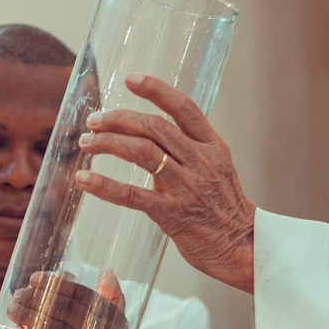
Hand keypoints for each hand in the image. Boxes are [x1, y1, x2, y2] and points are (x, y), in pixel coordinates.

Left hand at [6, 270, 129, 328]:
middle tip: (21, 293)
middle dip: (41, 301)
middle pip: (69, 314)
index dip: (60, 286)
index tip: (39, 279)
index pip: (86, 299)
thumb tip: (107, 274)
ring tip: (14, 309)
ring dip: (31, 319)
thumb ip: (115, 306)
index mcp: (116, 326)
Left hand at [75, 73, 256, 292]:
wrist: (243, 249)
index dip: (156, 89)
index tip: (130, 79)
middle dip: (119, 119)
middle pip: (155, 127)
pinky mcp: (174, 215)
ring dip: (109, 144)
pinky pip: (132, 195)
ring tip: (86, 143)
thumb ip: (184, 156)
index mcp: (213, 147)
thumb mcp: (215, 172)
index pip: (184, 107)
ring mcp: (188, 188)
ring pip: (142, 153)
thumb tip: (145, 146)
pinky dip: (104, 185)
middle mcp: (202, 162)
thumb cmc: (224, 212)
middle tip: (94, 121)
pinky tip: (84, 179)